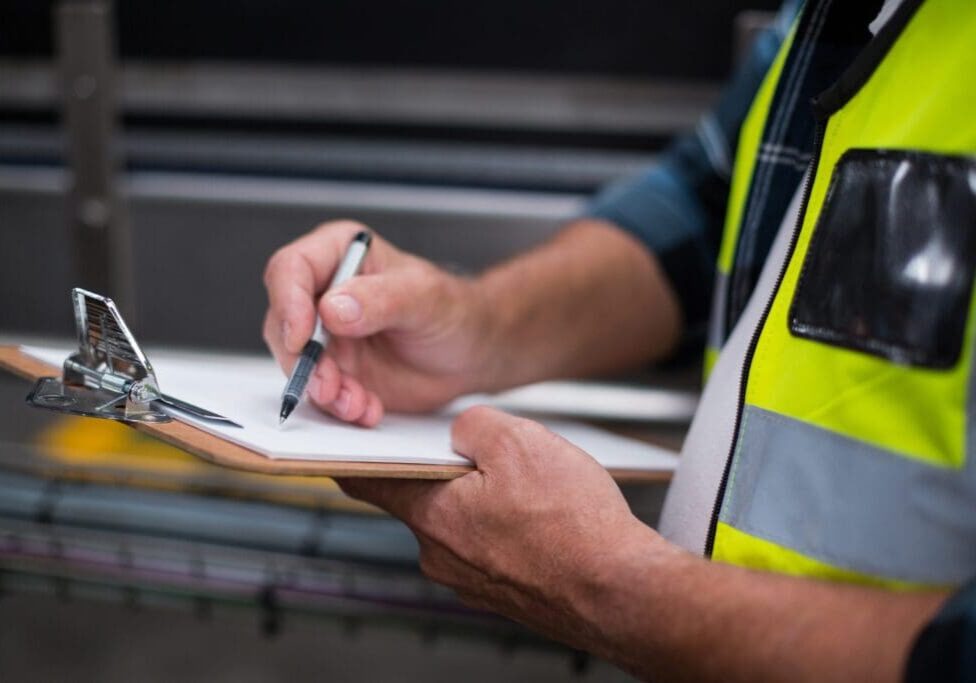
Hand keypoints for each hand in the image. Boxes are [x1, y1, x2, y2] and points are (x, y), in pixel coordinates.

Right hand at [263, 220, 489, 425]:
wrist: (470, 354)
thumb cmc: (453, 311)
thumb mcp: (424, 298)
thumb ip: (381, 299)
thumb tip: (332, 309)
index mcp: (339, 253)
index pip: (291, 268)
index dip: (288, 303)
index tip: (303, 338)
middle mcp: (323, 292)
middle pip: (283, 323)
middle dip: (305, 361)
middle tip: (331, 385)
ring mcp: (326, 334)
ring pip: (297, 363)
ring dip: (323, 390)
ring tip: (357, 403)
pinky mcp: (334, 370)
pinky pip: (320, 392)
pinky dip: (339, 406)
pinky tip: (367, 409)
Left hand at [338, 406, 656, 648]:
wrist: (621, 593)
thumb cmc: (574, 527)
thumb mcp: (519, 442)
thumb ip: (474, 426)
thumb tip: (461, 432)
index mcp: (431, 514)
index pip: (366, 480)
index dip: (355, 454)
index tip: (347, 439)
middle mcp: (441, 555)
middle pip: (424, 496)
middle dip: (450, 469)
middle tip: (491, 451)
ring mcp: (471, 579)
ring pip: (462, 520)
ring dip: (484, 497)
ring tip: (534, 487)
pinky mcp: (502, 591)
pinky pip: (490, 545)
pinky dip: (507, 525)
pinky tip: (544, 515)